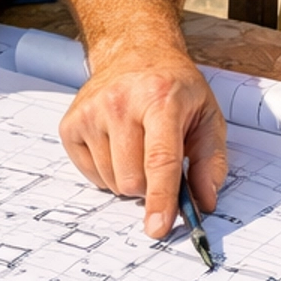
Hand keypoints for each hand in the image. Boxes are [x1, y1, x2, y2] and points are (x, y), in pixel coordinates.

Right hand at [59, 51, 226, 237]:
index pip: (160, 160)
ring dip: (129, 178)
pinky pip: (91, 175)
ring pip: (111, 182)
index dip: (161, 199)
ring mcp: (91, 112)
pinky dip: (108, 171)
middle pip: (132, 179)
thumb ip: (211, 161)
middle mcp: (121, 103)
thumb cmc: (174, 87)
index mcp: (161, 99)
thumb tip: (206, 202)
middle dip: (150, 186)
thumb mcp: (207, 115)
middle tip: (160, 161)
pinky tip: (118, 144)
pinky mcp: (70, 124)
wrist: (134, 52)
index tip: (158, 227)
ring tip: (138, 145)